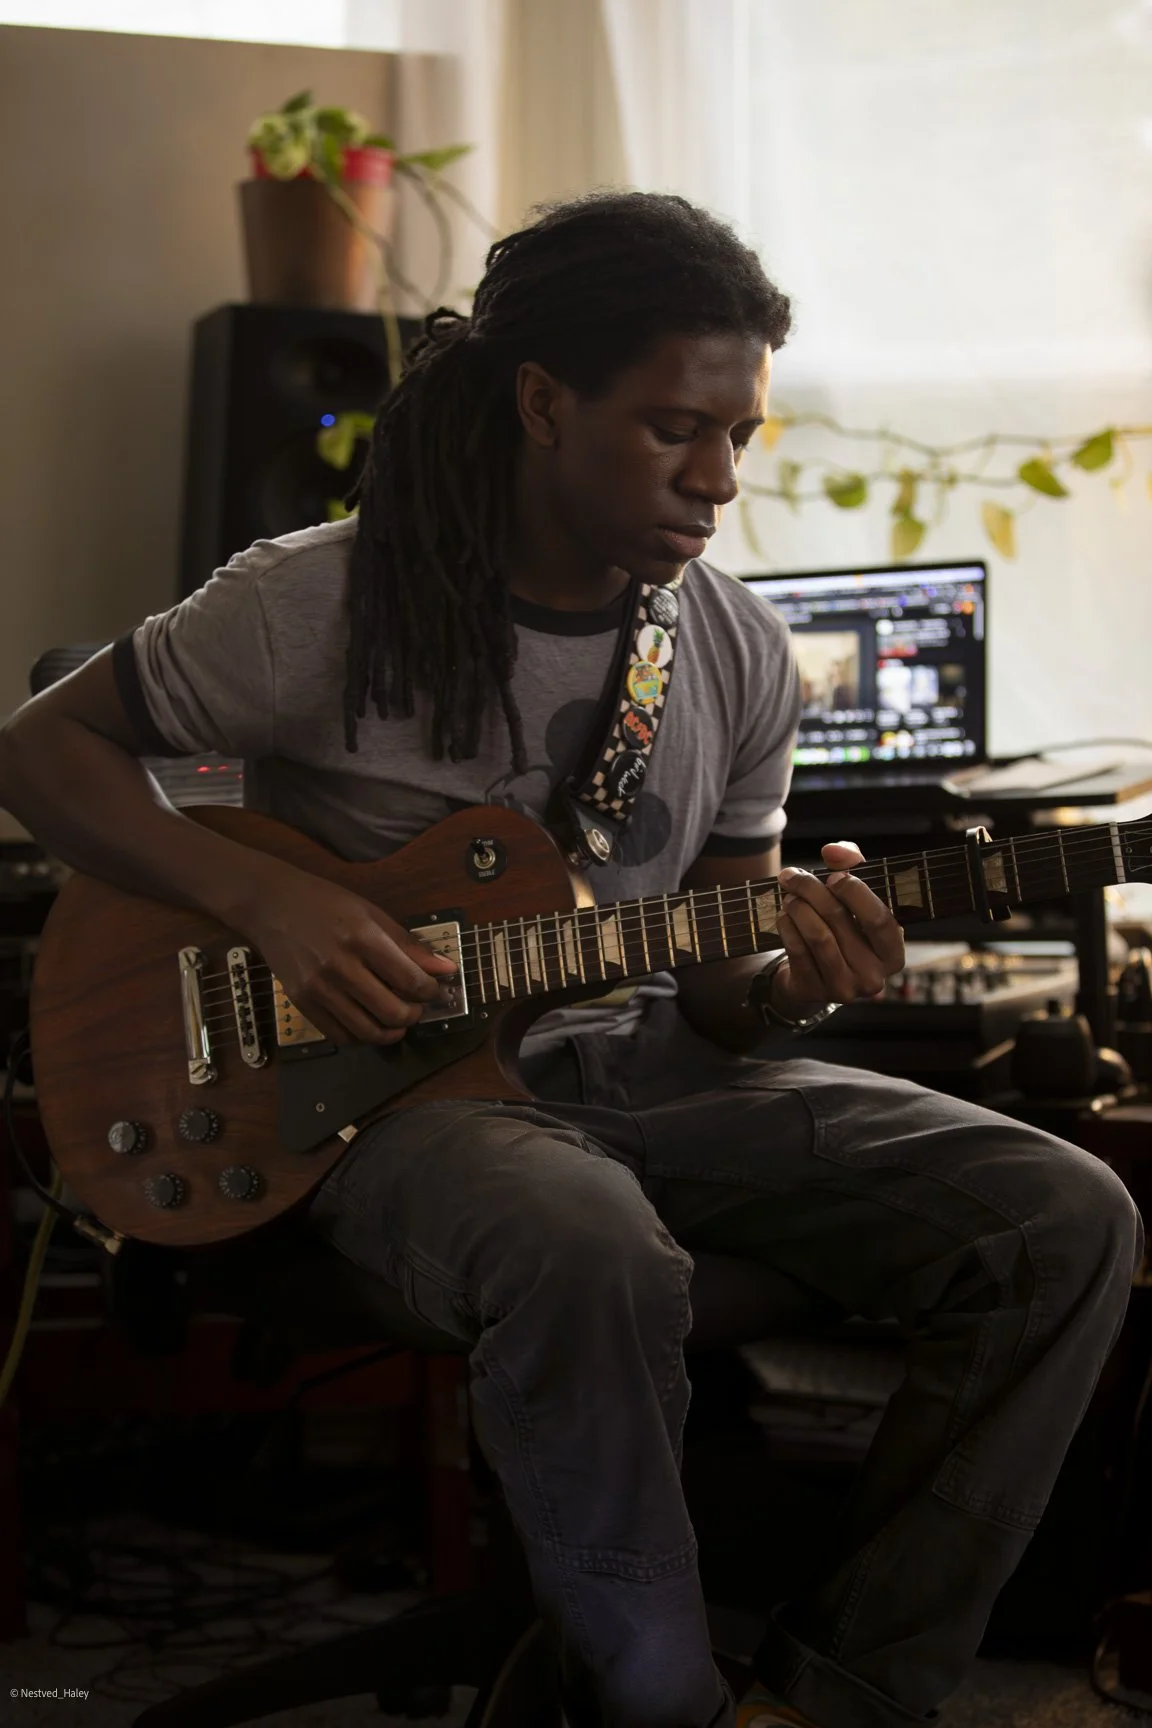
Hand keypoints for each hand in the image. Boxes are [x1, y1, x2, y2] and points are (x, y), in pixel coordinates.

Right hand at [242, 864, 457, 1045]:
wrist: (270, 905)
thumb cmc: (324, 903)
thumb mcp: (371, 913)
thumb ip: (408, 944)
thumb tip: (445, 968)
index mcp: (362, 937)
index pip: (409, 980)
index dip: (430, 991)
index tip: (434, 990)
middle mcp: (340, 966)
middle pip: (392, 1012)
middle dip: (414, 1016)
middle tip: (416, 1009)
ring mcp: (318, 988)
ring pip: (367, 1031)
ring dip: (391, 1033)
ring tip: (397, 1022)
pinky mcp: (301, 1002)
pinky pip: (339, 1036)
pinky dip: (361, 1037)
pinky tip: (369, 1023)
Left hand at [770, 841, 904, 1018]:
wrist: (814, 977)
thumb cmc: (842, 929)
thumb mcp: (855, 898)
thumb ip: (852, 865)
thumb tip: (833, 850)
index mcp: (892, 953)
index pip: (880, 919)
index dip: (854, 892)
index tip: (833, 875)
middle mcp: (873, 976)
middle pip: (840, 921)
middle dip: (812, 890)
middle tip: (793, 875)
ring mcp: (844, 988)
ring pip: (817, 936)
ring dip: (798, 907)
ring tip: (789, 895)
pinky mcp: (813, 991)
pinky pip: (797, 950)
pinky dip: (787, 926)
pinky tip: (784, 915)